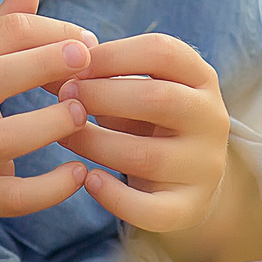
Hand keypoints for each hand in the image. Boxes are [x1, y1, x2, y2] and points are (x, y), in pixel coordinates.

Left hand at [59, 34, 261, 261]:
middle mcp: (211, 119)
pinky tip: (88, 179)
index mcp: (200, 77)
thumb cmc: (148, 120)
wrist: (187, 178)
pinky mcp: (191, 208)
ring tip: (65, 135)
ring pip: (148, 156)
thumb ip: (100, 76)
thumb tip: (50, 69)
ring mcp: (205, 166)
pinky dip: (114, 197)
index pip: (162, 52)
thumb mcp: (135, 89)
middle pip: (158, 99)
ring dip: (96, 143)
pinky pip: (151, 209)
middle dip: (102, 96)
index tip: (75, 65)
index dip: (112, 55)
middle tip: (64, 96)